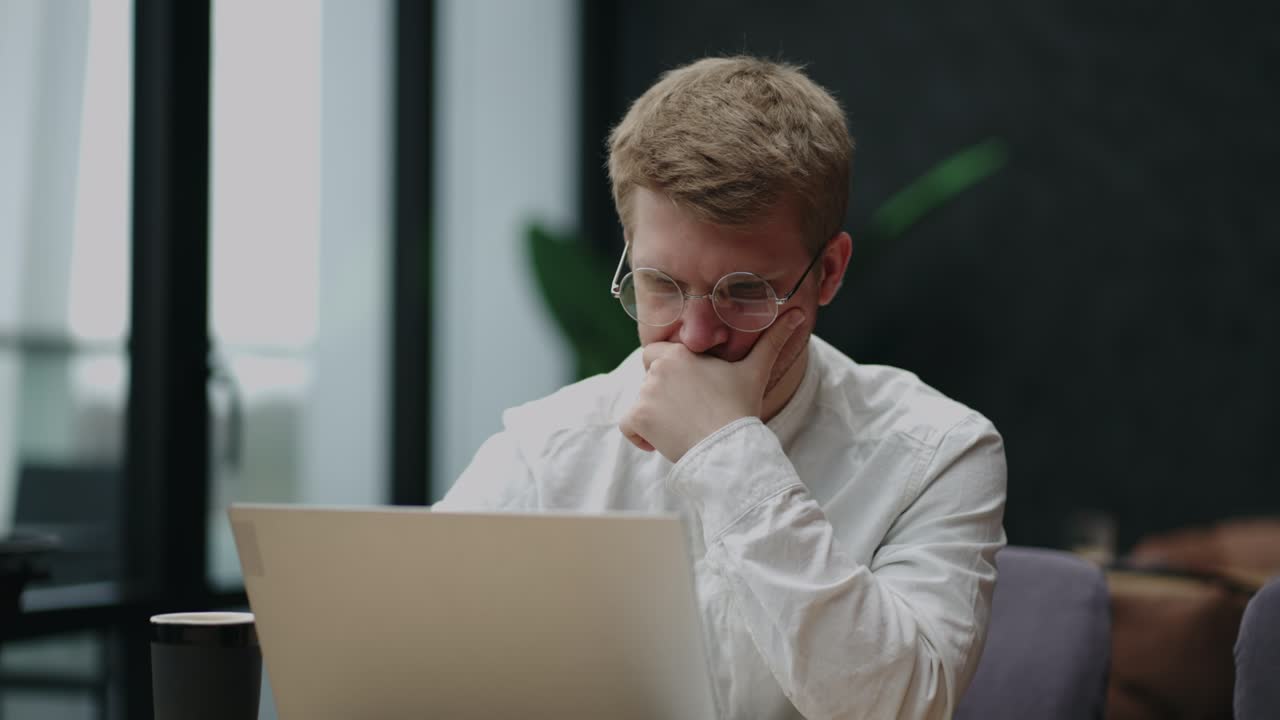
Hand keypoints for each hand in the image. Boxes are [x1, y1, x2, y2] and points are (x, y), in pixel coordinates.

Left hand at [620, 309, 805, 462]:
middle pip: (648, 377)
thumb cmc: (741, 408)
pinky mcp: (637, 418)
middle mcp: (658, 370)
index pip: (656, 352)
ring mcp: (645, 394)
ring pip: (640, 402)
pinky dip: (639, 435)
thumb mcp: (756, 370)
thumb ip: (773, 340)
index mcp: (680, 354)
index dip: (668, 369)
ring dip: (655, 415)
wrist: (728, 447)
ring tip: (683, 427)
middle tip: (688, 409)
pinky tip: (661, 442)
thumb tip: (799, 313)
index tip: (687, 387)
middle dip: (661, 391)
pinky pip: (627, 425)